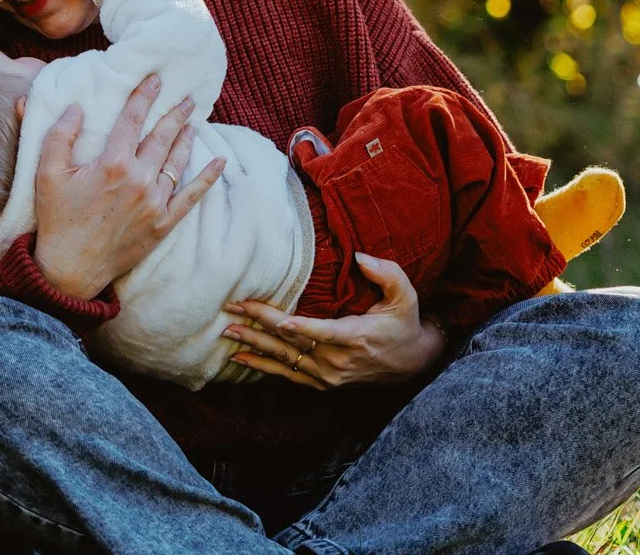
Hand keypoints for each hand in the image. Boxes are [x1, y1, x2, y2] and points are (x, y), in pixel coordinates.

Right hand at [31, 74, 226, 299]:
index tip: (155, 80)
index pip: (132, 120)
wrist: (71, 267)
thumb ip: (59, 136)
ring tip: (193, 120)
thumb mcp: (47, 173)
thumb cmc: (57, 218)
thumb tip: (75, 107)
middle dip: (174, 114)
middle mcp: (139, 180)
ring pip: (176, 162)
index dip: (143, 97)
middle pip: (161, 137)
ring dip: (186, 138)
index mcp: (112, 164)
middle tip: (186, 97)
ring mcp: (154, 203)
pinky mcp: (163, 224)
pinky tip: (219, 162)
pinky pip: (191, 197)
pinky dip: (207, 178)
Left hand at [223, 253, 446, 388]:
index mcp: (356, 336)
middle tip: (232, 310)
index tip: (278, 319)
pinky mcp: (322, 383)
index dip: (299, 326)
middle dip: (260, 324)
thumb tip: (361, 257)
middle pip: (293, 342)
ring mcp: (328, 375)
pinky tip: (240, 358)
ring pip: (285, 359)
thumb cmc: (404, 323)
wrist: (412, 363)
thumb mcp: (405, 296)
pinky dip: (263, 367)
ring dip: (254, 345)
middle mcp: (338, 360)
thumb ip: (386, 273)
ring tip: (227, 332)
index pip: (322, 331)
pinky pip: (288, 375)